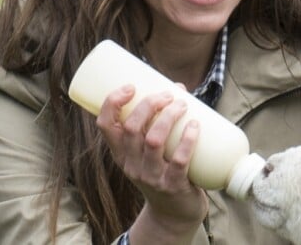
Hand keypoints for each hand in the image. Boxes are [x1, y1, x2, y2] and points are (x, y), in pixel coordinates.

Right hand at [97, 85, 207, 240]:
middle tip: (168, 94)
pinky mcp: (171, 186)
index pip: (105, 125)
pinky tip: (195, 125)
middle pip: (132, 128)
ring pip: (154, 141)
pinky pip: (178, 160)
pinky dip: (187, 140)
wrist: (173, 214)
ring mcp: (150, 176)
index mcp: (120, 152)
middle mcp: (131, 164)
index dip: (113, 102)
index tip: (130, 86)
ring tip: (183, 105)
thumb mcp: (149, 149)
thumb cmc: (162, 169)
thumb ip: (158, 118)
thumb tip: (178, 87)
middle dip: (149, 104)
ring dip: (169, 117)